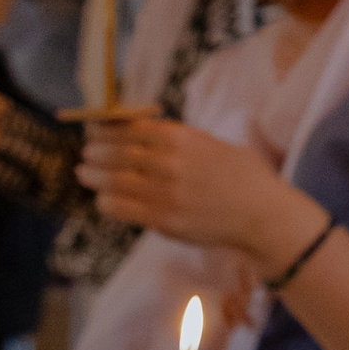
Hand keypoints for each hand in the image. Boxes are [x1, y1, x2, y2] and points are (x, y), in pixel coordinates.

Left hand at [80, 113, 300, 260]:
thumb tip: (149, 135)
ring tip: (84, 174)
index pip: (131, 129)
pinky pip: (124, 209)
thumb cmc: (245, 178)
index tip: (94, 132)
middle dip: (95, 153)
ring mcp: (165, 192)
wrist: (263, 215)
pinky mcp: (164, 220)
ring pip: (115, 181)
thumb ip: (182, 141)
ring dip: (94, 177)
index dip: (106, 130)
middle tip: (85, 155)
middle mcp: (169, 162)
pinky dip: (108, 203)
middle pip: (117, 153)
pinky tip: (103, 200)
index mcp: (182, 138)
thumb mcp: (215, 145)